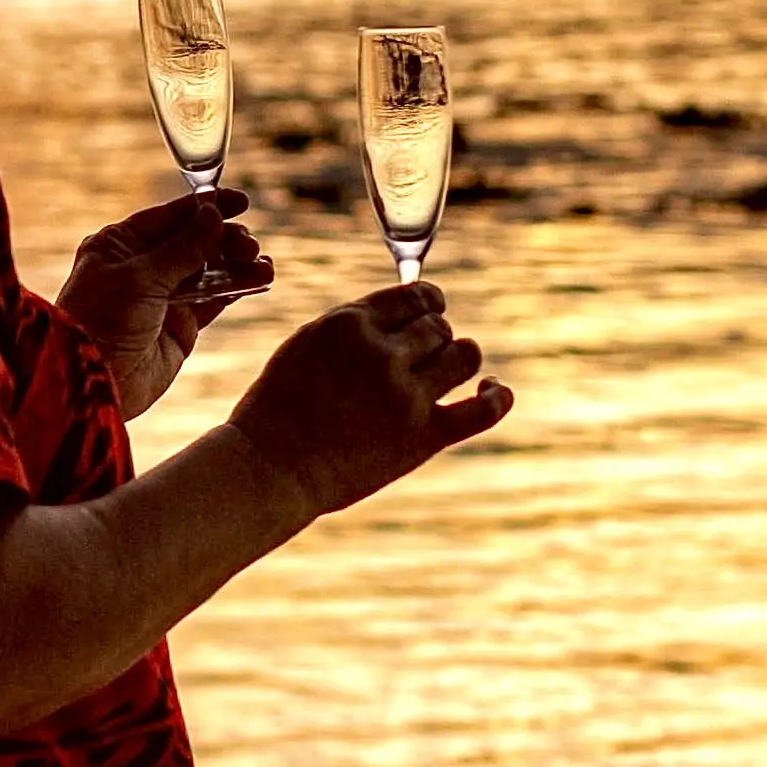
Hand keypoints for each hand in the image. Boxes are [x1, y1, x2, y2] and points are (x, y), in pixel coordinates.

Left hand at [58, 191, 271, 420]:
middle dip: (224, 240)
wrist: (94, 382)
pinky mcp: (179, 327)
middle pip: (192, 243)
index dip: (204, 207)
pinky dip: (236, 290)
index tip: (240, 202)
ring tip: (263, 264)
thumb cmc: (101, 321)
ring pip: (208, 272)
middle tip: (249, 244)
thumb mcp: (142, 277)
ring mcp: (161, 298)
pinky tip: (259, 280)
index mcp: (119, 245)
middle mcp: (141, 268)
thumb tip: (213, 214)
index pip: (169, 217)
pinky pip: (213, 301)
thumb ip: (184, 247)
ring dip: (236, 265)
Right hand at [226, 282, 513, 513]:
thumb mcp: (307, 345)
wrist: (270, 469)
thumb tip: (404, 311)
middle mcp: (382, 353)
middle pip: (439, 328)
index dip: (428, 305)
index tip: (428, 315)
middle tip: (417, 361)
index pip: (416, 296)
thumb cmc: (278, 409)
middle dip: (434, 339)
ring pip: (465, 356)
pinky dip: (497, 397)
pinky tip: (495, 391)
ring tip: (446, 374)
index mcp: (350, 323)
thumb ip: (355, 326)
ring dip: (459, 360)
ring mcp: (405, 396)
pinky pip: (483, 410)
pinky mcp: (422, 437)